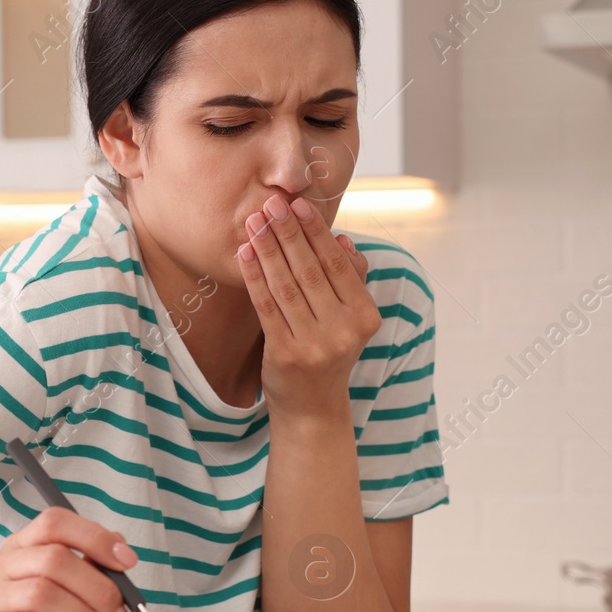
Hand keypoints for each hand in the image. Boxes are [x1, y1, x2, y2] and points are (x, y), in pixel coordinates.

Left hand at [236, 195, 379, 417]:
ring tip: (254, 222)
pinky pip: (266, 306)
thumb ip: (351, 279)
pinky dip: (254, 276)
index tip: (299, 205)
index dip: (316, 233)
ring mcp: (314, 345)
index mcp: (365, 317)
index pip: (337, 266)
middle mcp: (343, 331)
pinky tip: (245, 253)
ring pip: (286, 285)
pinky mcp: (284, 354)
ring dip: (268, 249)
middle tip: (271, 203)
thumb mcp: (350, 319)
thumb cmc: (329, 353)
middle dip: (288, 233)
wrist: (313, 407)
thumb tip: (343, 239)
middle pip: (311, 271)